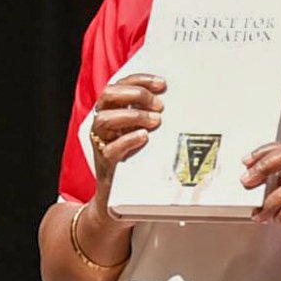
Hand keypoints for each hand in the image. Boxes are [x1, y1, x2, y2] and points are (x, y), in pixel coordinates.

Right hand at [88, 75, 165, 208]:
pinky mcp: (105, 164)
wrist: (119, 200)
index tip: (162, 85)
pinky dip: (127, 140)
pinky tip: (144, 137)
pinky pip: (110, 149)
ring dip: (132, 116)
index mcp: (112, 111)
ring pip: (104, 119)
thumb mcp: (145, 134)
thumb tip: (179, 103)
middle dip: (135, 95)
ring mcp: (101, 143)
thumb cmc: (137, 161)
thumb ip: (153, 117)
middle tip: (159, 105)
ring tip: (155, 121)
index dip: (140, 80)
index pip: (120, 84)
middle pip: (107, 96)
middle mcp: (103, 125)